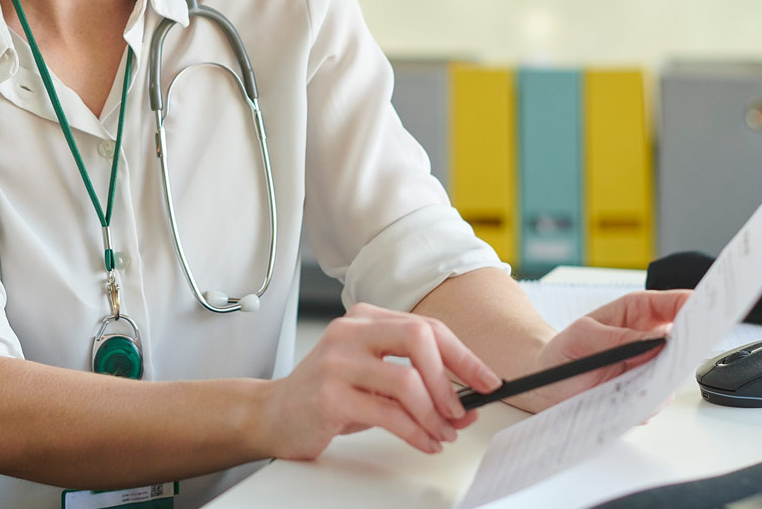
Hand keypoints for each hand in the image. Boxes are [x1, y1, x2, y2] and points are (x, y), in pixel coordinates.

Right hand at [255, 303, 503, 459]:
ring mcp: (336, 362)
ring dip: (435, 414)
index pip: (427, 327)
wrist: (273, 414)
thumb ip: (417, 385)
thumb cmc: (329, 395)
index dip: (464, 356)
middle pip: (419, 338)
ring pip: (407, 381)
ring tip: (443, 434)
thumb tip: (466, 405)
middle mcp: (349, 332)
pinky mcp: (329, 396)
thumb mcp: (375, 380)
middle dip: (450, 379)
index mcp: (364, 319)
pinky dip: (416, 433)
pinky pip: (388, 414)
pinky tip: (425, 442)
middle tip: (462, 410)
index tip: (488, 381)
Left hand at [504, 289, 690, 412]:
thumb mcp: (582, 337)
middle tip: (682, 351)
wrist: (549, 385)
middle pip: (686, 338)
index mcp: (637, 312)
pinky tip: (624, 400)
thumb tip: (654, 342)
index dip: (695, 305)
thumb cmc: (563, 352)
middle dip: (690, 345)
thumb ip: (618, 338)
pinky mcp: (647, 394)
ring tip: (636, 383)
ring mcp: (652, 367)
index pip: (675, 303)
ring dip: (662, 379)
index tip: (707, 310)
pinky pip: (658, 399)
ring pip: (675, 373)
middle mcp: (650, 339)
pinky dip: (645, 401)